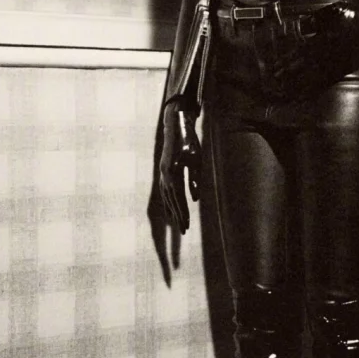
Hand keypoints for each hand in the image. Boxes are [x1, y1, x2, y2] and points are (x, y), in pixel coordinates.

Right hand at [159, 99, 200, 233]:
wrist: (176, 126)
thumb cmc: (189, 141)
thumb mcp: (196, 159)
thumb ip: (195, 179)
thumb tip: (194, 199)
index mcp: (172, 172)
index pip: (178, 197)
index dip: (182, 211)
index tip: (187, 224)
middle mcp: (164, 175)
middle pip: (171, 200)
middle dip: (178, 216)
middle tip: (184, 231)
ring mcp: (162, 173)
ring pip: (166, 197)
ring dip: (172, 211)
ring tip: (178, 224)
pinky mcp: (163, 171)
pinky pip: (164, 191)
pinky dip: (167, 202)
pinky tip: (170, 209)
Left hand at [268, 0, 358, 100]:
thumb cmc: (353, 15)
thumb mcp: (333, 12)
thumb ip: (315, 20)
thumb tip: (301, 27)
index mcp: (325, 37)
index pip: (302, 51)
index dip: (288, 60)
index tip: (276, 66)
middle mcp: (330, 52)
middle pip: (305, 66)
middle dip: (290, 74)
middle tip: (276, 81)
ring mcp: (338, 62)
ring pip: (316, 76)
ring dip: (300, 84)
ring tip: (288, 91)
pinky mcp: (345, 69)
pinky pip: (328, 81)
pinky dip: (317, 88)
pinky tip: (308, 94)